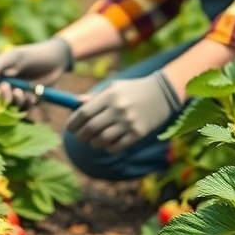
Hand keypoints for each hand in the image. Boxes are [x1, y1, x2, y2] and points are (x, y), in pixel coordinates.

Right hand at [0, 37, 72, 107]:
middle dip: (6, 99)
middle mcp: (6, 87)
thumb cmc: (30, 55)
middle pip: (0, 102)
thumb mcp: (12, 58)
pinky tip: (32, 95)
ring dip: (17, 102)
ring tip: (23, 93)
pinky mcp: (30, 101)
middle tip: (15, 91)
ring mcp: (18, 94)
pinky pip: (25, 109)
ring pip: (13, 107)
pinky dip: (27, 104)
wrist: (55, 59)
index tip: (3, 88)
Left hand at [66, 71, 181, 152]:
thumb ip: (95, 97)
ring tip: (94, 140)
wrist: (163, 93)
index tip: (70, 128)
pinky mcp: (138, 133)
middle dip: (81, 135)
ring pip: (102, 139)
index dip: (73, 122)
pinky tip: (108, 143)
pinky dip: (108, 147)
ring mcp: (129, 122)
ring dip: (94, 143)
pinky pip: (116, 146)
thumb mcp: (115, 87)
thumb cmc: (134, 89)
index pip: (84, 113)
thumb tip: (76, 103)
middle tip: (80, 137)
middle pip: (91, 128)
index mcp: (110, 96)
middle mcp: (118, 109)